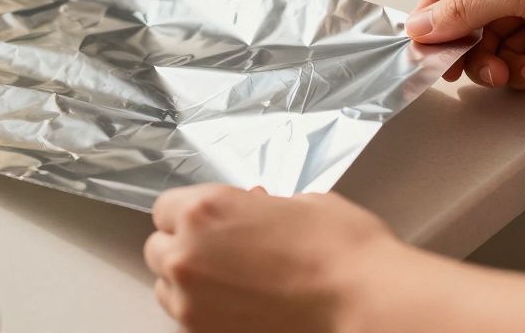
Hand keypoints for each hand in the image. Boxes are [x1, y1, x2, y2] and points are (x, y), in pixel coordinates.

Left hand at [144, 184, 404, 332]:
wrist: (366, 302)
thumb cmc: (341, 248)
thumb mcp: (298, 203)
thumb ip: (256, 207)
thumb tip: (252, 211)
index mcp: (203, 210)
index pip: (164, 208)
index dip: (190, 214)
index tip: (210, 221)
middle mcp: (187, 256)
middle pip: (158, 249)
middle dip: (184, 246)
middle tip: (221, 251)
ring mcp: (193, 304)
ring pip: (167, 289)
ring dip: (190, 282)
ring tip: (231, 283)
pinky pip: (190, 321)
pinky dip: (207, 313)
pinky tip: (242, 307)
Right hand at [409, 0, 524, 88]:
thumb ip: (465, 9)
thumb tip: (423, 23)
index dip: (432, 16)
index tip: (421, 45)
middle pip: (469, 21)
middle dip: (466, 48)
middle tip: (459, 68)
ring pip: (495, 47)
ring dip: (497, 64)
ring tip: (507, 70)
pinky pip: (524, 61)